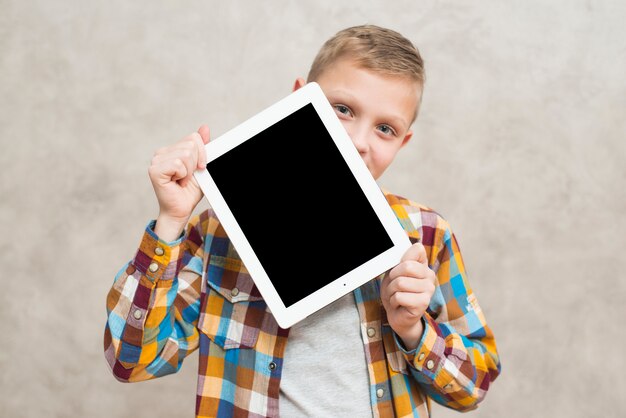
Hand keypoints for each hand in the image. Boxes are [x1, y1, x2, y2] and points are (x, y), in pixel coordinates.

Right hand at [148, 125, 209, 240]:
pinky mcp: (154, 170)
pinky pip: (178, 164)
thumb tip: (205, 127)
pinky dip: (183, 175)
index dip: (202, 154)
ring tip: (181, 180)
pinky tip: (176, 182)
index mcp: (171, 149)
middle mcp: (161, 153)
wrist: (181, 210)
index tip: (199, 168)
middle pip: (191, 145)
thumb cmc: (190, 191)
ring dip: (189, 171)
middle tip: (187, 177)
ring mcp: (156, 160)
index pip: (194, 137)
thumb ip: (202, 147)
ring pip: (185, 154)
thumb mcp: (201, 165)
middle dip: (196, 163)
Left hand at [381, 242, 436, 350]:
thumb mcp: (394, 273)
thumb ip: (400, 259)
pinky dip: (393, 301)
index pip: (417, 249)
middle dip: (393, 278)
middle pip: (406, 266)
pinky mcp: (423, 303)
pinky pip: (400, 296)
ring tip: (396, 296)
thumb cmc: (396, 292)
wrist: (397, 315)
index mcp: (423, 265)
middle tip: (394, 286)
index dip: (401, 259)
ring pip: (400, 283)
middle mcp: (429, 276)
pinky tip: (399, 304)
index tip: (398, 270)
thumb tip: (402, 238)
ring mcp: (428, 289)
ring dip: (391, 291)